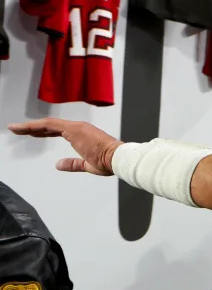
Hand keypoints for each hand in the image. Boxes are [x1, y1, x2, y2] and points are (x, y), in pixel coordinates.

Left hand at [7, 118, 121, 175]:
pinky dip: (35, 126)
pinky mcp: (74, 129)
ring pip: (47, 124)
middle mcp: (78, 128)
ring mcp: (75, 127)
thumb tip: (58, 165)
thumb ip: (72, 164)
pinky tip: (24, 129)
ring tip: (14, 128)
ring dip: (29, 126)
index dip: (42, 132)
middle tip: (17, 129)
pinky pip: (50, 125)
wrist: (118, 158)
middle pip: (49, 126)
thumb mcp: (87, 165)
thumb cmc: (109, 162)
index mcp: (82, 135)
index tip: (30, 134)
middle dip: (31, 128)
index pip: (57, 131)